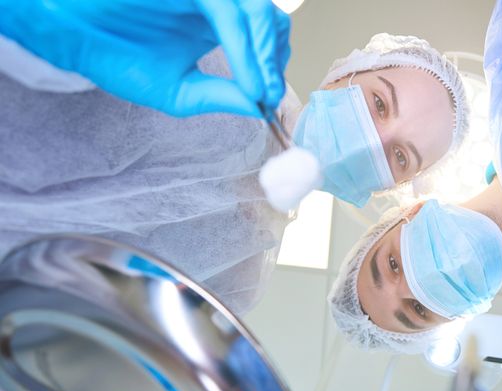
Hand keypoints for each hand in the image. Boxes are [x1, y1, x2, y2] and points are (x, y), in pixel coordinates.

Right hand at [0, 0, 290, 117]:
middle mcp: (217, 2)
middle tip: (269, 97)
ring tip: (261, 90)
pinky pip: (225, 8)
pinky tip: (247, 78)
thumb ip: (220, 97)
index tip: (271, 103)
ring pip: (255, 10)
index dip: (273, 68)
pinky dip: (243, 45)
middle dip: (275, 60)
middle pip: (270, 20)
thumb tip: (260, 109)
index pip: (265, 37)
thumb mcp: (177, 91)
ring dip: (264, 54)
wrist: (66, 33)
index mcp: (218, 24)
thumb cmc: (114, 55)